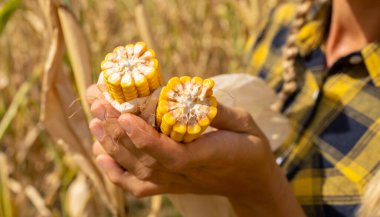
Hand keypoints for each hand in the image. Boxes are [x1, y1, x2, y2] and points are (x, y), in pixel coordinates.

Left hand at [87, 84, 304, 216]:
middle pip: (143, 157)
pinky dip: (115, 173)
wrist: (249, 180)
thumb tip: (195, 91)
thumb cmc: (249, 147)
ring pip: (135, 169)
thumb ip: (220, 112)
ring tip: (94, 120)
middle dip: (117, 130)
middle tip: (98, 102)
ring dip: (111, 145)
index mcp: (205, 157)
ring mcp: (174, 182)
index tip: (125, 115)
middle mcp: (184, 173)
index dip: (144, 137)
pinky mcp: (168, 186)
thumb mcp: (245, 124)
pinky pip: (136, 186)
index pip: (169, 153)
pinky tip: (100, 156)